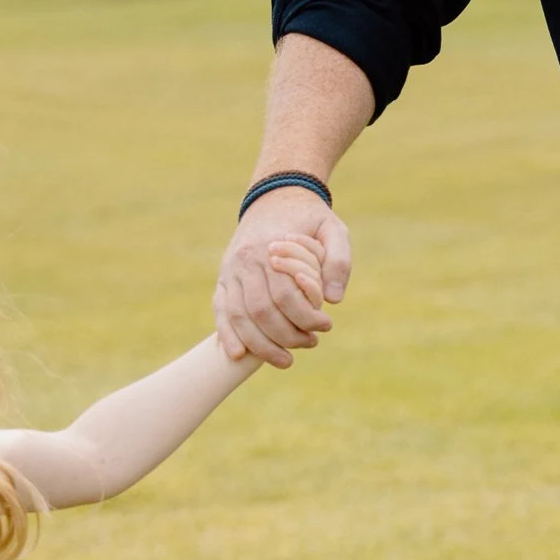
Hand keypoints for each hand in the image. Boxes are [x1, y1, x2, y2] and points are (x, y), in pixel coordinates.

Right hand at [214, 185, 350, 367]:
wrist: (275, 199)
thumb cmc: (309, 219)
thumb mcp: (334, 230)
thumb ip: (339, 260)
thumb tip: (334, 300)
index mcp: (271, 249)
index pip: (286, 296)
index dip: (307, 318)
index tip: (327, 326)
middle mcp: (245, 261)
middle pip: (261, 311)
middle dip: (288, 336)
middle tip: (313, 343)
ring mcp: (231, 271)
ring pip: (239, 316)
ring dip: (262, 345)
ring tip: (287, 361)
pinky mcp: (225, 279)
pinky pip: (221, 309)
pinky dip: (227, 334)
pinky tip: (238, 355)